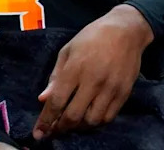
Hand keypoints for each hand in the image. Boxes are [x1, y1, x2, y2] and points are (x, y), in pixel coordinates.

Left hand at [33, 5, 154, 138]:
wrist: (125, 31)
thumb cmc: (91, 37)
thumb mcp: (67, 51)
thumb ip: (55, 77)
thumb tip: (42, 99)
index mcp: (75, 68)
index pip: (57, 101)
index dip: (46, 120)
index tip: (38, 132)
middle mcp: (93, 81)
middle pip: (74, 116)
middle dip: (60, 128)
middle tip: (53, 131)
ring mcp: (110, 88)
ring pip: (92, 121)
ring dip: (78, 127)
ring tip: (70, 124)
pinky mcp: (124, 93)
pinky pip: (108, 117)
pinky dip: (96, 122)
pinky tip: (88, 118)